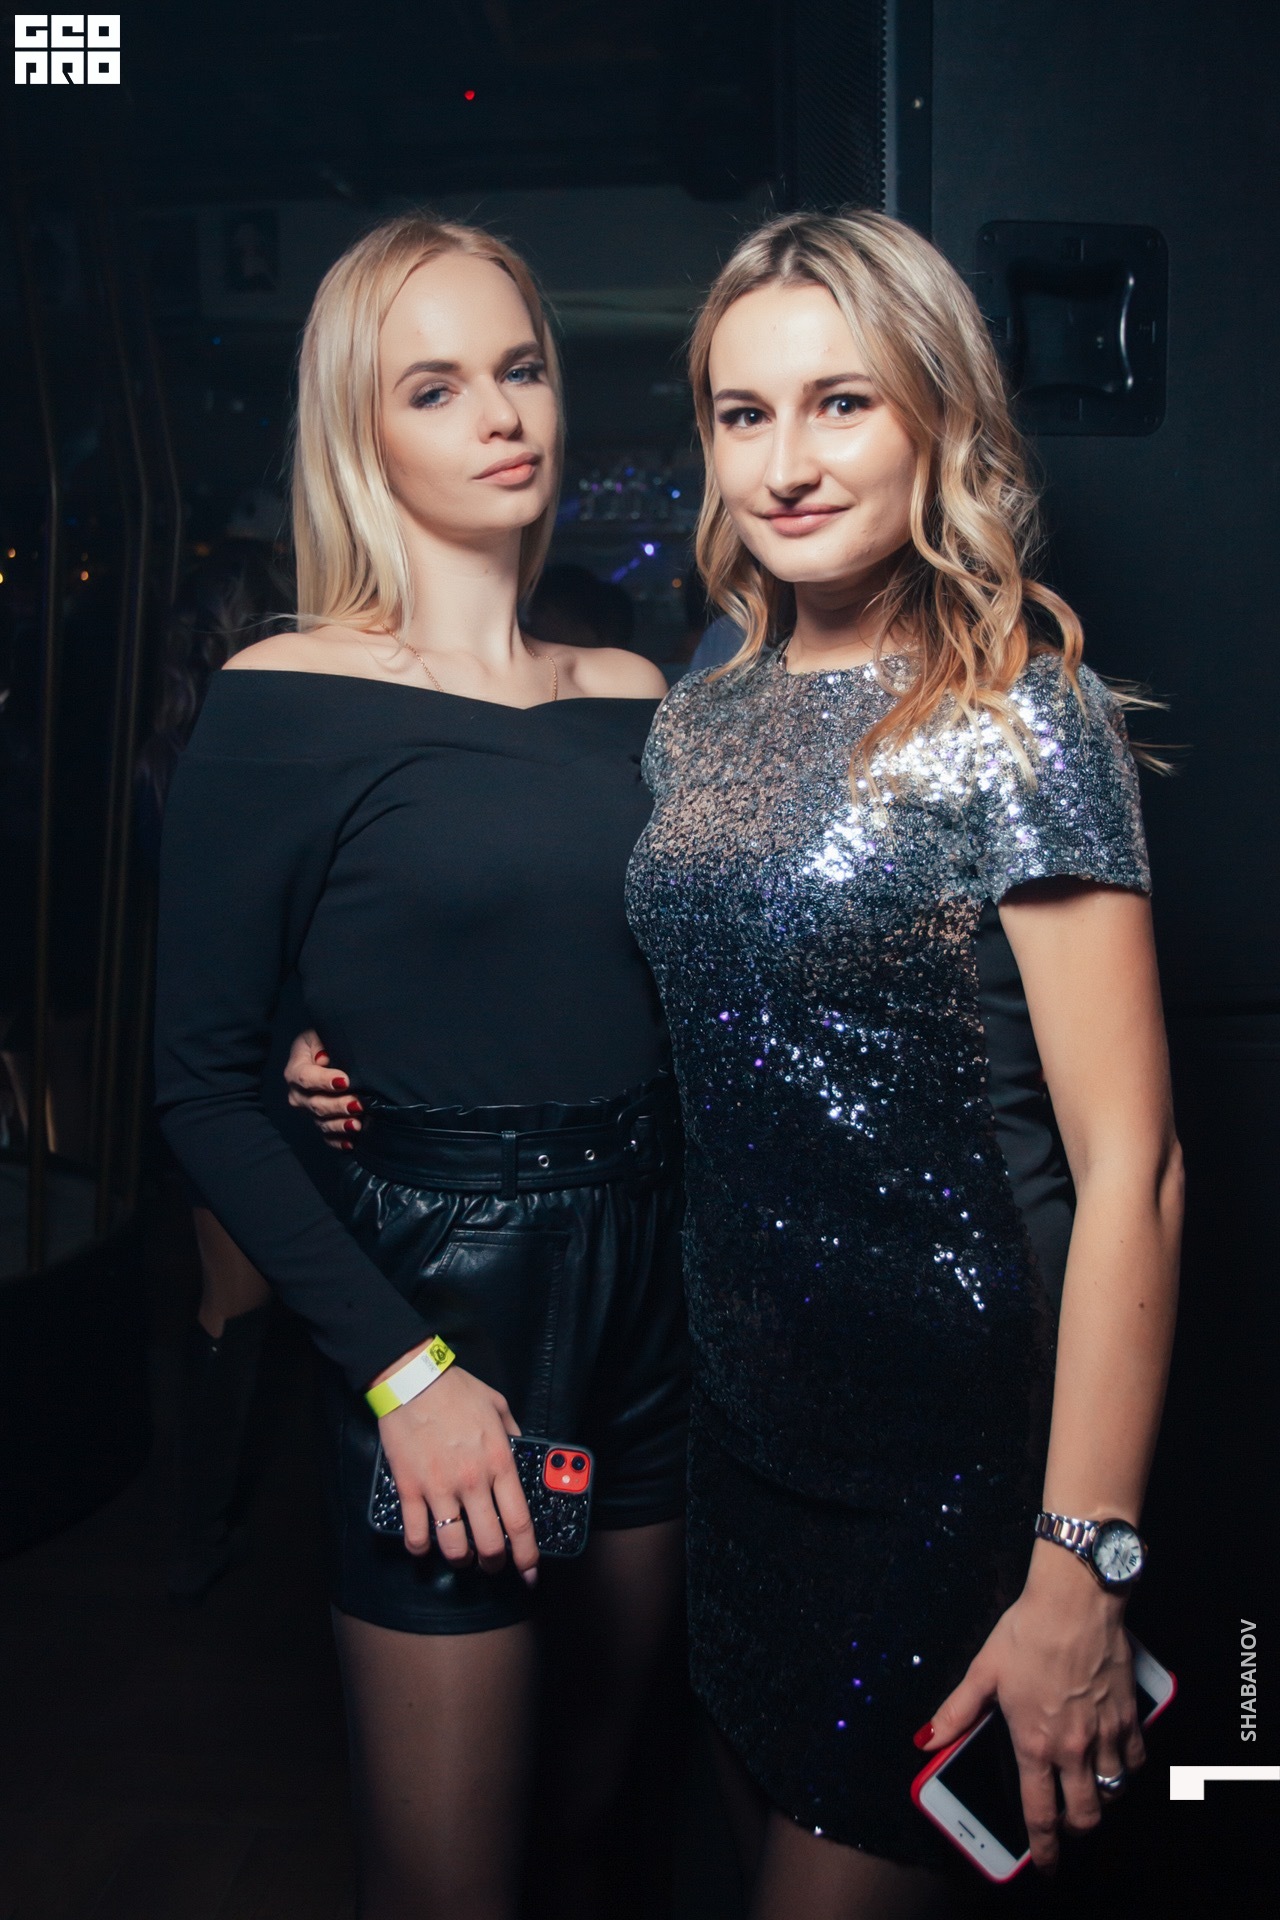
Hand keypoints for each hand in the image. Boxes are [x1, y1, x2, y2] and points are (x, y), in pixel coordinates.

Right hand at [284, 1027, 360, 1147]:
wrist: (327, 1052)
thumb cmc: (326, 1041)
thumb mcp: (322, 1034)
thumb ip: (324, 1043)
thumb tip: (325, 1058)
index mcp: (296, 1069)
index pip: (305, 1077)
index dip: (324, 1080)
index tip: (345, 1080)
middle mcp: (298, 1093)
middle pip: (314, 1103)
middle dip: (337, 1106)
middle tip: (358, 1104)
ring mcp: (308, 1110)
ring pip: (321, 1122)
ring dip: (339, 1125)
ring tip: (356, 1125)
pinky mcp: (319, 1121)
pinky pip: (326, 1135)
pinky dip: (337, 1141)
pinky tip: (350, 1143)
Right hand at [376, 1359, 538, 1583]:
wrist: (413, 1379)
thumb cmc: (456, 1389)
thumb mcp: (499, 1406)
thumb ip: (513, 1433)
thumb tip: (521, 1450)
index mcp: (499, 1462)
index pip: (519, 1522)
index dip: (527, 1556)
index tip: (531, 1572)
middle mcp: (473, 1482)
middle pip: (489, 1544)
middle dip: (495, 1563)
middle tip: (493, 1563)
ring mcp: (439, 1488)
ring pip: (453, 1547)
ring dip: (460, 1559)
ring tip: (461, 1555)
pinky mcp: (409, 1489)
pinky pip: (416, 1534)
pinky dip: (421, 1548)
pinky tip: (425, 1545)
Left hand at [920, 1544, 1144, 1868]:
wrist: (1074, 1602)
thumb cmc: (1026, 1633)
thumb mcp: (982, 1672)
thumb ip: (956, 1713)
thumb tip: (926, 1740)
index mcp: (1034, 1743)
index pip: (1040, 1813)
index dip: (1043, 1848)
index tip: (1044, 1865)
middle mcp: (1073, 1748)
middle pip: (1085, 1816)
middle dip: (1075, 1828)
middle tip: (1066, 1822)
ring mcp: (1106, 1733)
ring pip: (1114, 1793)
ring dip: (1102, 1800)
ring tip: (1088, 1790)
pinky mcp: (1128, 1715)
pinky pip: (1136, 1760)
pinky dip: (1128, 1768)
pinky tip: (1116, 1759)